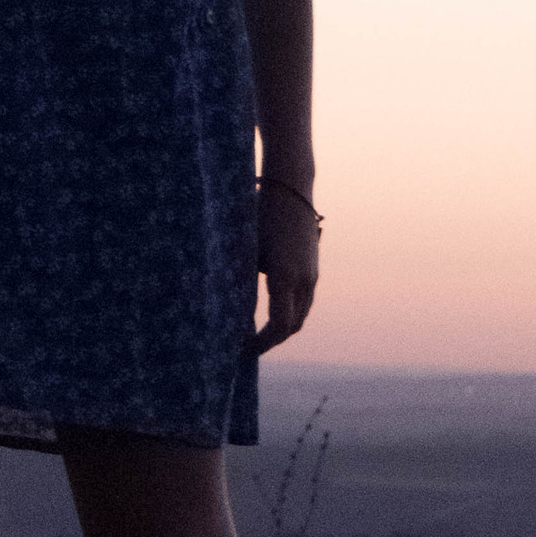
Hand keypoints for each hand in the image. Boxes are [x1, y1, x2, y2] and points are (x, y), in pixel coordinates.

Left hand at [250, 178, 321, 352]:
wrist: (290, 188)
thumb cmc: (259, 214)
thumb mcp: (244, 248)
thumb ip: (238, 279)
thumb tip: (222, 311)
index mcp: (286, 277)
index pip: (278, 326)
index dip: (260, 343)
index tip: (240, 348)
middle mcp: (304, 280)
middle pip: (292, 326)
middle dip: (270, 341)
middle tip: (246, 348)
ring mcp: (313, 275)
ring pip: (300, 315)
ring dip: (281, 329)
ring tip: (256, 335)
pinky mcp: (314, 269)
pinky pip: (304, 302)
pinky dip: (288, 314)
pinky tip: (269, 313)